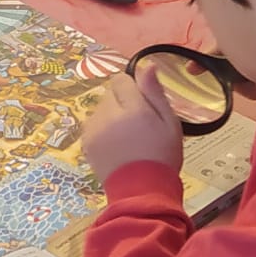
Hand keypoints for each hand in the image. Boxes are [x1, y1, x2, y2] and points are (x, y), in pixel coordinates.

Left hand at [81, 64, 183, 181]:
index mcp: (132, 108)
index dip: (134, 89)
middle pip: (110, 94)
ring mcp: (93, 129)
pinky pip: (93, 124)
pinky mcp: (86, 142)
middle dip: (123, 103)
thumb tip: (147, 65)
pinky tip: (116, 146)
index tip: (144, 106)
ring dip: (112, 117)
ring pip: (101, 109)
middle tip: (139, 126)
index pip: (121, 79)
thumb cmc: (162, 156)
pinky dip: (103, 131)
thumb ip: (155, 93)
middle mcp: (108, 115)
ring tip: (128, 139)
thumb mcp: (170, 123)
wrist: (141, 191)